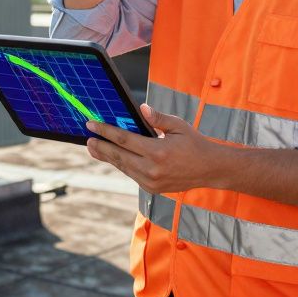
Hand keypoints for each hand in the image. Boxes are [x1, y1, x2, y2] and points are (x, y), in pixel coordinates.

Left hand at [85, 103, 226, 195]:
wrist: (210, 169)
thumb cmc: (194, 143)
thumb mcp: (178, 126)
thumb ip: (158, 118)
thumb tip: (141, 108)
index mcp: (158, 151)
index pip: (124, 140)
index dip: (105, 131)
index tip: (91, 125)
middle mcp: (152, 169)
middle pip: (118, 156)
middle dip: (101, 147)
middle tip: (87, 139)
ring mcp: (151, 182)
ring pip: (123, 167)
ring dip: (107, 157)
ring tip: (94, 148)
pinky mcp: (152, 189)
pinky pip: (131, 174)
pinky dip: (121, 165)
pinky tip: (113, 157)